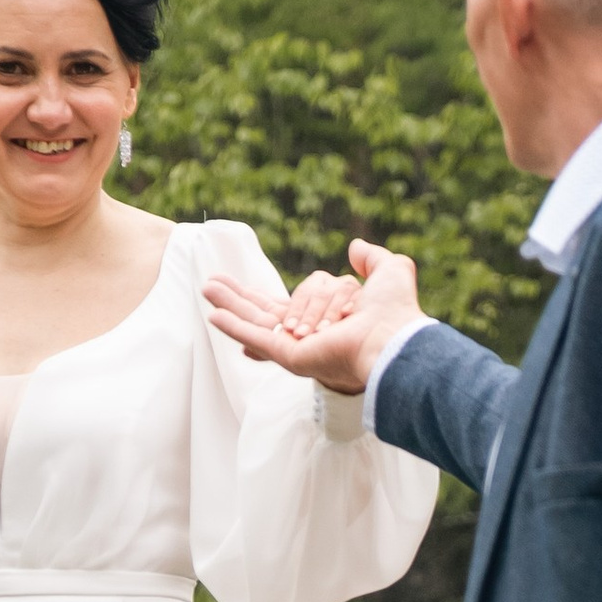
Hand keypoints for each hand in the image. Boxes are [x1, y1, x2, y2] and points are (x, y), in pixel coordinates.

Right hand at [203, 237, 421, 395]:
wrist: (392, 338)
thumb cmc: (396, 312)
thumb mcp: (390, 272)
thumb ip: (373, 259)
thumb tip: (355, 247)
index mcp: (327, 321)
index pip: (288, 306)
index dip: (265, 298)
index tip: (242, 291)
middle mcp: (309, 336)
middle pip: (265, 312)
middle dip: (238, 298)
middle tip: (212, 284)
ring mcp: (297, 347)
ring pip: (256, 321)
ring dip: (230, 304)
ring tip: (205, 288)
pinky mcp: (291, 355)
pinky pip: (257, 336)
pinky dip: (234, 326)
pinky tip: (213, 314)